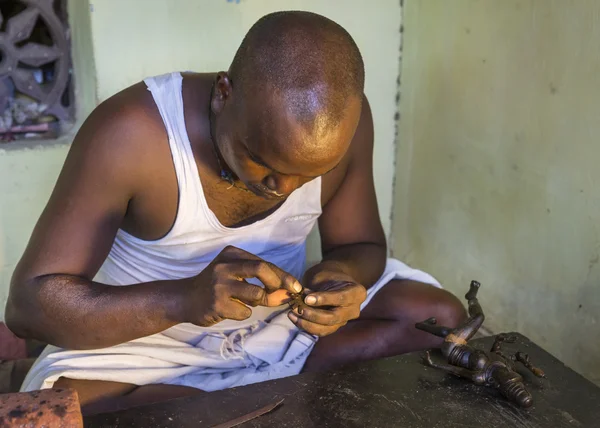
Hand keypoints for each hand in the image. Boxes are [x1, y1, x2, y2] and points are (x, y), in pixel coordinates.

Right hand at [181, 245, 301, 326]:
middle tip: (288, 295)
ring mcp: (219, 285)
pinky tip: (229, 309)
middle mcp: (224, 266)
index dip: (283, 275)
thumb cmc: (217, 286)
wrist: (185, 299)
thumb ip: (261, 281)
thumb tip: (288, 293)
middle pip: (261, 269)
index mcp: (231, 254)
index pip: (264, 263)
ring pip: (256, 294)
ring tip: (245, 302)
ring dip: (259, 302)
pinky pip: (245, 311)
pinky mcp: (217, 304)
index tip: (297, 287)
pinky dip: (243, 313)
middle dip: (279, 283)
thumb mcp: (236, 276)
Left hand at [288, 266, 366, 335]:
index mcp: (357, 293)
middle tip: (298, 309)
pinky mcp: (335, 326)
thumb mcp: (324, 275)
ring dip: (307, 323)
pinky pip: (321, 331)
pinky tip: (295, 318)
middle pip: (334, 317)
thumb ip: (316, 288)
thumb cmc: (328, 275)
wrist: (334, 280)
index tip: (307, 298)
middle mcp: (354, 309)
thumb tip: (303, 299)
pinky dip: (307, 326)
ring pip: (327, 328)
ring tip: (292, 314)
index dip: (324, 299)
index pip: (340, 298)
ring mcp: (345, 320)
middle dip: (314, 315)